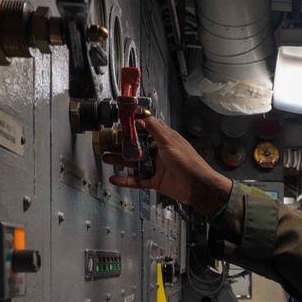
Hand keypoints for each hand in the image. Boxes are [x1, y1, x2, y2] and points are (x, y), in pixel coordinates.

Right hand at [104, 117, 232, 216]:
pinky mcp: (155, 181)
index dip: (134, 126)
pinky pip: (137, 181)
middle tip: (107, 143)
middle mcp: (159, 152)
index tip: (120, 123)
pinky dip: (126, 181)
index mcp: (164, 140)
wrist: (196, 185)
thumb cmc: (186, 160)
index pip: (147, 129)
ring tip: (105, 158)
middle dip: (122, 145)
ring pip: (134, 163)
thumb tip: (142, 117)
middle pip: (137, 147)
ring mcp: (156, 167)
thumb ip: (155, 128)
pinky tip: (113, 179)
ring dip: (120, 161)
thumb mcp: (169, 140)